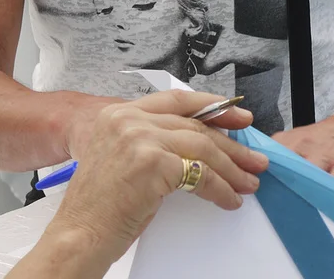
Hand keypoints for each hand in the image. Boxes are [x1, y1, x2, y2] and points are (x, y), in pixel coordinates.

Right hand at [49, 92, 268, 265]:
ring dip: (231, 169)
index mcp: (119, 113)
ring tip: (248, 183)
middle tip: (254, 159)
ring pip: (202, 147)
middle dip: (231, 144)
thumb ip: (154, 142)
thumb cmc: (100, 207)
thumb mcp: (124, 159)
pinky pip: (200, 174)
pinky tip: (228, 199)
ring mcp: (140, 138)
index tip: (239, 117)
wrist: (79, 234)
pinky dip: (220, 189)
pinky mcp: (153, 162)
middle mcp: (128, 119)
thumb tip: (203, 145)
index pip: (176, 99)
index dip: (213, 107)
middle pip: (194, 125)